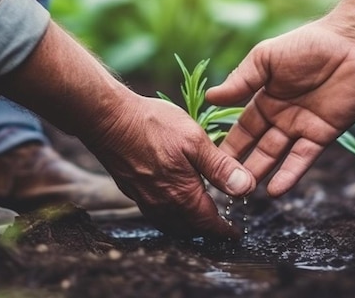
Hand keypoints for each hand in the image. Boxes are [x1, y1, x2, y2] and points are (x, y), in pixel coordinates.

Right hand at [82, 94, 255, 239]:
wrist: (108, 120)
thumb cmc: (152, 125)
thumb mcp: (195, 140)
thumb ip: (221, 167)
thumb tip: (246, 188)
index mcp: (182, 195)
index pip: (209, 224)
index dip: (224, 231)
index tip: (234, 234)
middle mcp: (162, 205)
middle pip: (190, 229)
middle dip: (206, 230)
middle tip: (220, 225)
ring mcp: (144, 200)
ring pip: (171, 224)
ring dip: (187, 225)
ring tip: (199, 216)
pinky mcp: (132, 190)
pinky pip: (156, 214)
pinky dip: (170, 216)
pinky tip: (172, 200)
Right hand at [206, 20, 354, 196]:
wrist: (353, 44)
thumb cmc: (307, 44)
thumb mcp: (265, 58)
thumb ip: (241, 80)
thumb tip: (210, 98)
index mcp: (265, 98)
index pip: (242, 128)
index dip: (228, 146)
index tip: (209, 164)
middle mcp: (281, 117)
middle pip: (257, 147)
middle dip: (241, 166)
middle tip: (224, 187)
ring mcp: (302, 127)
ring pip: (276, 156)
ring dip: (261, 173)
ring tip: (245, 193)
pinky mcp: (323, 134)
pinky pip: (303, 158)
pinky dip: (290, 174)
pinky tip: (275, 190)